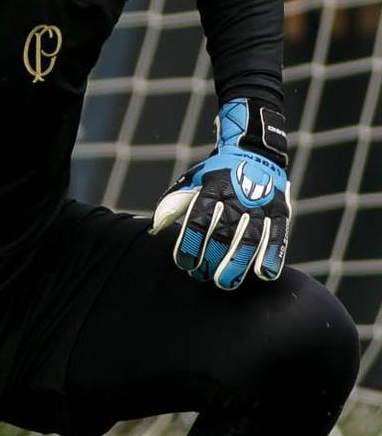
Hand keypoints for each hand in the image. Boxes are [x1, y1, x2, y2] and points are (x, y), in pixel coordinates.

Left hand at [150, 97, 290, 288]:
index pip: (199, 219)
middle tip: (203, 277)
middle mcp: (238, 197)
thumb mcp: (192, 181)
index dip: (191, 243)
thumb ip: (174, 203)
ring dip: (238, 263)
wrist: (253, 153)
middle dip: (212, 258)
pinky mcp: (280, 212)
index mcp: (213, 189)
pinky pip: (278, 236)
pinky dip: (272, 256)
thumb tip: (155, 228)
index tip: (185, 264)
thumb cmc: (215, 175)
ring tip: (226, 282)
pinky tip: (264, 274)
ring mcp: (261, 205)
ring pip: (251, 238)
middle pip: (224, 233)